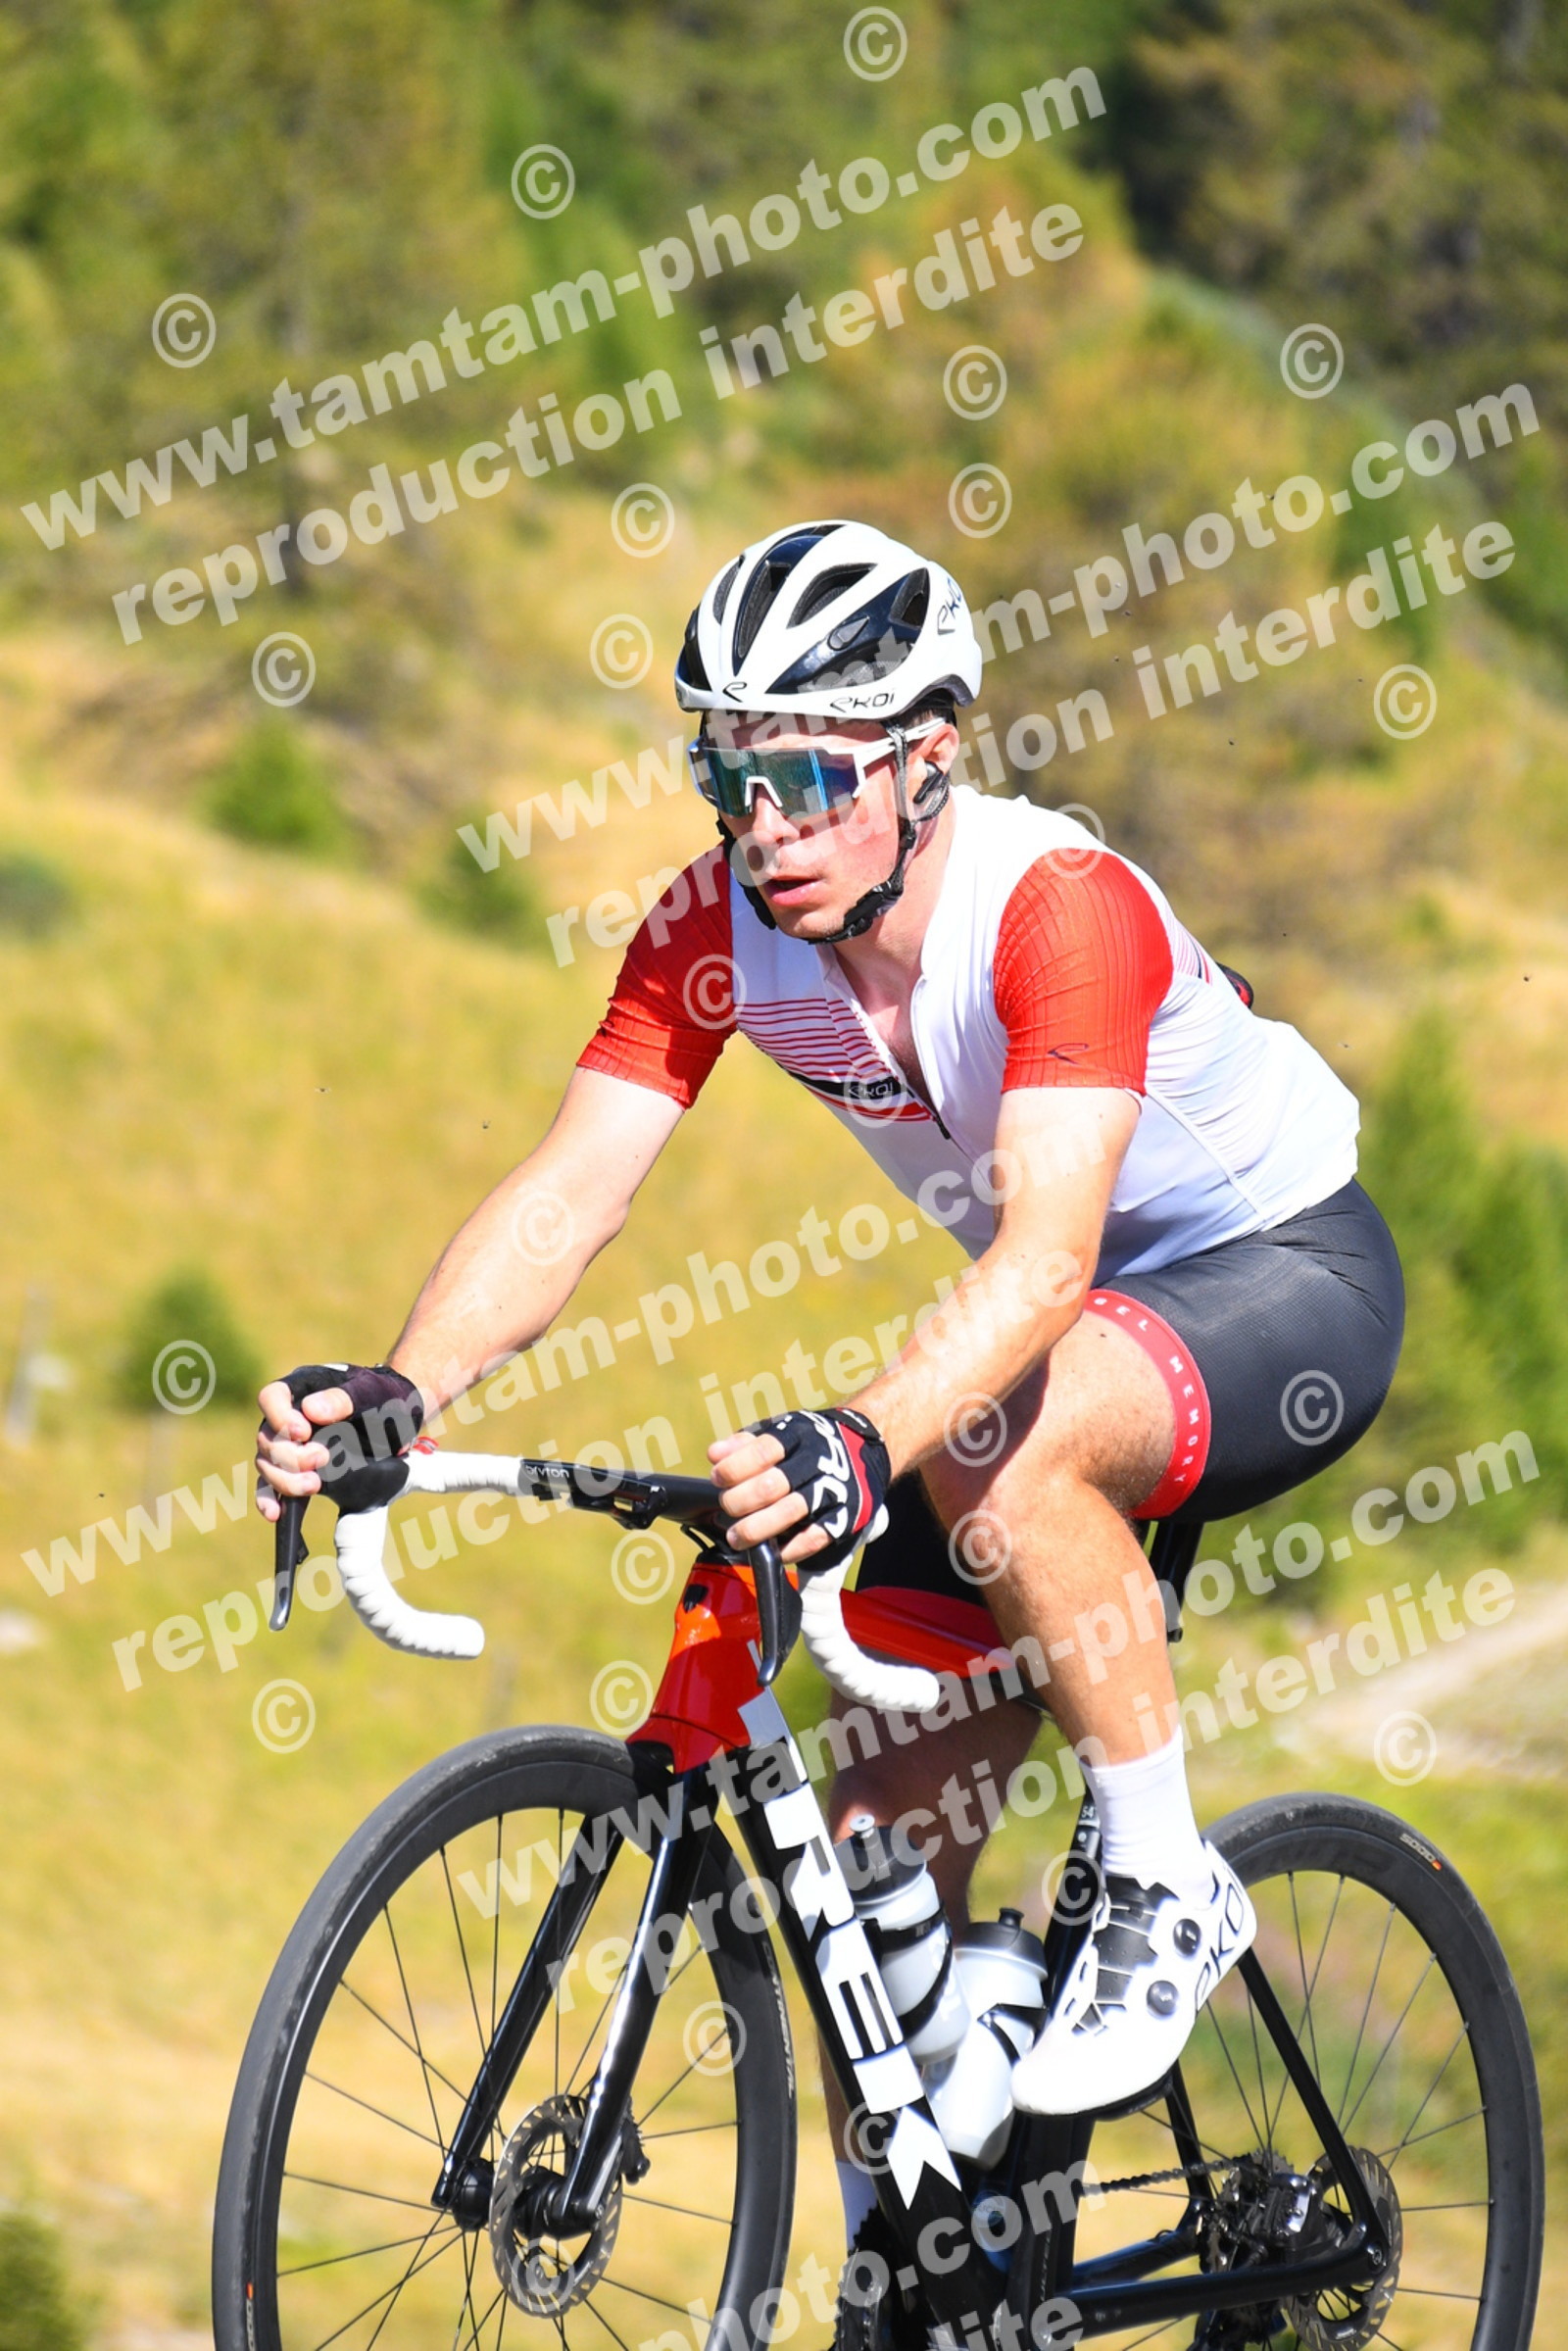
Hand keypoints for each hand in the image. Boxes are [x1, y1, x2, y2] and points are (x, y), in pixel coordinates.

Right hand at [254, 1363, 423, 1520]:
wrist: (400, 1417)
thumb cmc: (383, 1396)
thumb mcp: (370, 1393)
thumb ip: (342, 1399)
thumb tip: (311, 1410)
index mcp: (302, 1388)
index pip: (272, 1398)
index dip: (280, 1417)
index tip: (303, 1433)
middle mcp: (289, 1415)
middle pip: (268, 1437)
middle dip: (291, 1455)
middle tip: (322, 1459)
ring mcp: (290, 1444)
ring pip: (267, 1464)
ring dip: (284, 1480)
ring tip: (314, 1486)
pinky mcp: (298, 1469)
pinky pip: (272, 1485)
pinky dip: (271, 1499)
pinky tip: (276, 1514)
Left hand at [709, 1407, 889, 1568]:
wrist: (864, 1447)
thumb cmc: (809, 1444)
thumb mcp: (781, 1431)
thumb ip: (745, 1444)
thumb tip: (714, 1455)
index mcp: (798, 1436)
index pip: (764, 1450)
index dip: (735, 1467)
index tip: (717, 1478)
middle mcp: (817, 1461)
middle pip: (772, 1485)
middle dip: (740, 1501)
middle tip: (726, 1508)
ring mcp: (834, 1490)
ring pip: (791, 1512)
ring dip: (757, 1529)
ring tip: (736, 1537)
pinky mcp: (846, 1515)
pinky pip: (815, 1537)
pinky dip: (791, 1548)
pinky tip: (773, 1551)